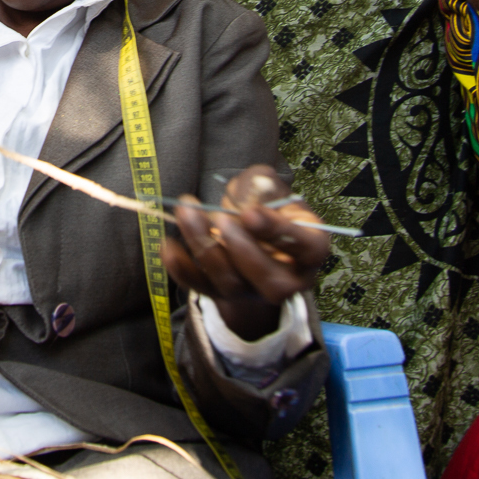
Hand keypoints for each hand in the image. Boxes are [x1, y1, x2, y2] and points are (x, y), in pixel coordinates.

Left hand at [162, 164, 327, 339]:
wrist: (247, 234)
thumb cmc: (264, 205)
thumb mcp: (269, 186)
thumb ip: (262, 183)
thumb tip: (253, 192)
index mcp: (310, 249)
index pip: (305, 248)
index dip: (278, 232)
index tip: (249, 213)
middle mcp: (287, 279)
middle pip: (269, 280)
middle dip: (241, 249)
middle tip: (220, 218)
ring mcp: (252, 292)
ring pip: (230, 283)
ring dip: (205, 248)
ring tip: (187, 214)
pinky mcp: (221, 295)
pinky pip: (201, 288)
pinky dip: (182, 268)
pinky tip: (168, 244)